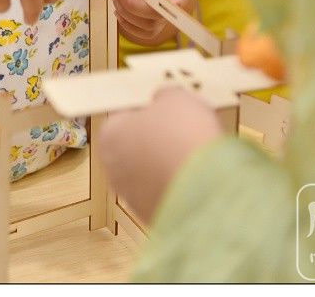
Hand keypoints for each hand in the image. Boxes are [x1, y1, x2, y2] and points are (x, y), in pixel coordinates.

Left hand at [99, 86, 222, 222]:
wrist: (205, 191)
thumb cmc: (182, 135)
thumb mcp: (175, 97)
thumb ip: (164, 97)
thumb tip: (163, 101)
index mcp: (109, 135)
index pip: (122, 113)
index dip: (145, 106)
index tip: (165, 103)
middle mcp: (114, 169)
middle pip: (135, 143)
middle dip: (156, 134)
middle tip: (182, 124)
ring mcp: (134, 197)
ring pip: (151, 170)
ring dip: (169, 160)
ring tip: (196, 149)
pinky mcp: (156, 217)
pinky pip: (167, 191)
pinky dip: (180, 183)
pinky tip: (200, 173)